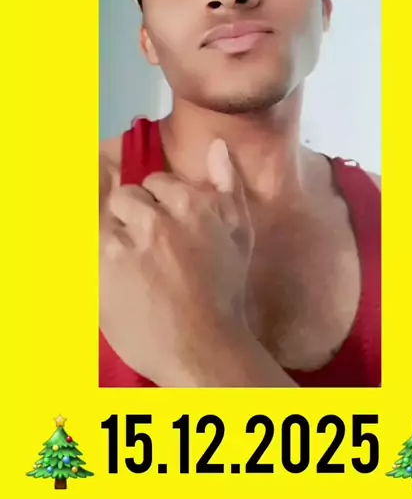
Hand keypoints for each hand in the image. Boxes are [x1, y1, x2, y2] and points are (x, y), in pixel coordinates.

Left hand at [100, 139, 256, 385]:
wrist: (205, 350)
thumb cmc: (226, 293)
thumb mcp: (238, 235)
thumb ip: (227, 187)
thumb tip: (217, 147)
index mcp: (189, 206)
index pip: (154, 183)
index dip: (157, 205)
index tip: (163, 231)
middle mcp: (154, 220)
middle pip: (126, 198)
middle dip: (134, 219)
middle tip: (147, 250)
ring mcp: (124, 246)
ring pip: (105, 220)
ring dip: (115, 237)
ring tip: (130, 267)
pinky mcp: (100, 273)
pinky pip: (86, 244)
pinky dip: (95, 256)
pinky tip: (112, 274)